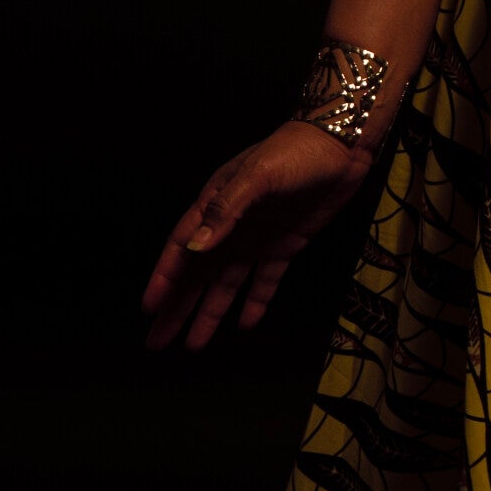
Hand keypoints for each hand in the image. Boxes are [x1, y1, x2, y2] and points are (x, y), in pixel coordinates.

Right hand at [141, 118, 370, 349]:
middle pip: (197, 274)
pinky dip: (255, 302)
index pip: (182, 248)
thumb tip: (195, 246)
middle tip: (157, 341)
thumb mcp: (258, 175)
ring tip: (194, 345)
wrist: (340, 145)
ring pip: (226, 284)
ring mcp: (257, 238)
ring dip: (210, 313)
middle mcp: (232, 227)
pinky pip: (265, 281)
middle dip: (177, 307)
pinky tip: (245, 323)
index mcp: (216, 204)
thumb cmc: (296, 151)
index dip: (164, 279)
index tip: (149, 307)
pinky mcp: (285, 245)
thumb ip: (226, 210)